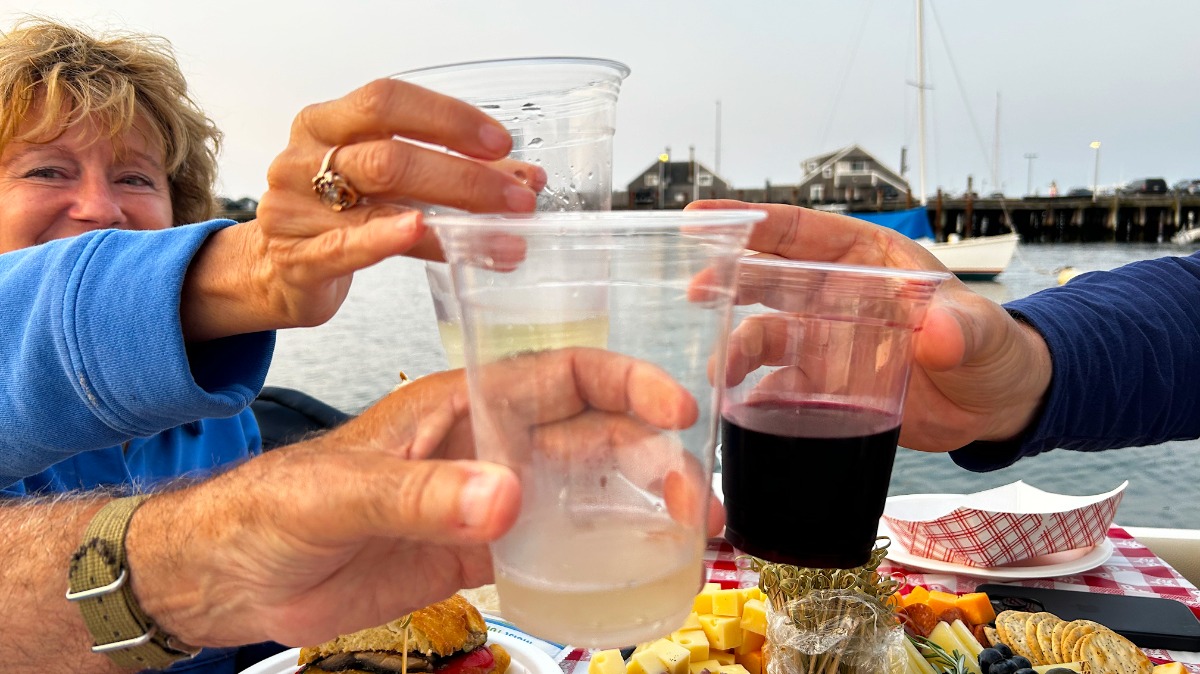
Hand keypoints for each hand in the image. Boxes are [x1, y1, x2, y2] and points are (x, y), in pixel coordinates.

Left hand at [128, 348, 721, 648]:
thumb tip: (508, 498)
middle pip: (591, 436)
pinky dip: (597, 552)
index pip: (561, 375)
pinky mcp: (477, 551)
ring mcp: (487, 498)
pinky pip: (555, 545)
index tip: (676, 411)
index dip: (625, 383)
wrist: (238, 575)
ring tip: (687, 535)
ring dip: (637, 506)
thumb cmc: (275, 508)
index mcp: (461, 403)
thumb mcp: (343, 492)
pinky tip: (632, 568)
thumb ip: (423, 493)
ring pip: (584, 490)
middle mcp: (486, 444)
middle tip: (695, 503)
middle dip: (652, 457)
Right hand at [181, 79, 545, 340]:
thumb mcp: (388, 186)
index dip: (447, 118)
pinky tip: (425, 233)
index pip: (386, 100)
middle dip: (465, 176)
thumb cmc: (337, 216)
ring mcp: (295, 209)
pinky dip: (390, 239)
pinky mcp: (298, 259)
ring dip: (453, 219)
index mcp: (325, 124)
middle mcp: (304, 159)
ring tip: (506, 236)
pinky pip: (348, 246)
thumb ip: (451, 174)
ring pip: (380, 202)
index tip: (500, 142)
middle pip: (390, 154)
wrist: (275, 272)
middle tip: (519, 199)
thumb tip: (527, 179)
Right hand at [687, 200, 1050, 450]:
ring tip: (720, 372)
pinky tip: (741, 410)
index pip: (804, 232)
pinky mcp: (824, 387)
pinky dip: (756, 398)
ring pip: (767, 337)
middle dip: (728, 282)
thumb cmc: (992, 351)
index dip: (754, 222)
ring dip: (739, 349)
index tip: (705, 217)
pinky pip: (777, 389)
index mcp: (868, 262)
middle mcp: (837, 296)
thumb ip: (964, 329)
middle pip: (769, 279)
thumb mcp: (983, 333)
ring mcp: (826, 342)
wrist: (994, 407)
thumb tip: (939, 331)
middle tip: (697, 293)